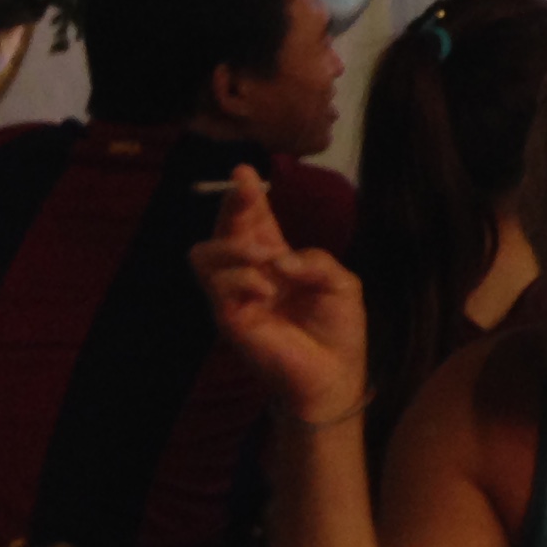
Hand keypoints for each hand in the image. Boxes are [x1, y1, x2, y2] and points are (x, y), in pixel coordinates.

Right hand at [189, 166, 365, 424]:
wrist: (333, 374)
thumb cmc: (337, 328)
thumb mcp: (341, 283)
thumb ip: (315, 260)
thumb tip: (278, 257)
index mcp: (276, 260)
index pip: (253, 221)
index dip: (246, 196)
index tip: (245, 171)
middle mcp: (250, 273)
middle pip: (223, 230)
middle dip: (231, 207)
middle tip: (246, 192)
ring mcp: (235, 296)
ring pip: (204, 255)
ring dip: (234, 246)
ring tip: (265, 255)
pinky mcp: (229, 320)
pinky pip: (218, 288)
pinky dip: (241, 279)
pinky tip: (266, 288)